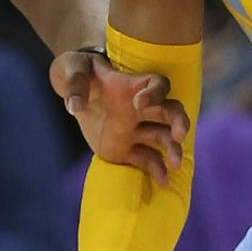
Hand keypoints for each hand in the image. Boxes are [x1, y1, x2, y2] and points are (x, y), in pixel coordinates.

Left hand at [52, 49, 188, 184]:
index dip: (154, 93)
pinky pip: (146, 159)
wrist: (75, 93)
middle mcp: (141, 108)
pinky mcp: (127, 149)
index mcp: (132, 85)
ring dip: (172, 149)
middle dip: (178, 122)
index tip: (139, 103)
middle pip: (170, 112)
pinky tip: (163, 182)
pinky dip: (156, 170)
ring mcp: (136, 129)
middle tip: (178, 134)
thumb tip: (75, 106)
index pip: (156, 84)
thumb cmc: (78, 71)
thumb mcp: (73, 68)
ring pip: (163, 138)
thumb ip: (74, 84)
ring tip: (175, 164)